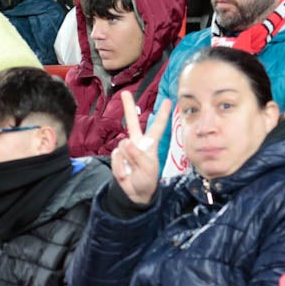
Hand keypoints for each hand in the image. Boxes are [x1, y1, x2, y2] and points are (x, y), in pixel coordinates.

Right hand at [111, 91, 167, 205]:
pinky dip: (120, 168)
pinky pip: (116, 158)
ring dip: (127, 161)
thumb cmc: (146, 179)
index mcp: (150, 143)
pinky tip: (125, 173)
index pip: (157, 126)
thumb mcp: (148, 169)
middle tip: (124, 93)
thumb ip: (137, 156)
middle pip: (131, 122)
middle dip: (128, 107)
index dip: (162, 114)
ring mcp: (126, 149)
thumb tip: (126, 142)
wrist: (136, 193)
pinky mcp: (116, 157)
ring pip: (123, 147)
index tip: (168, 100)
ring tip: (133, 170)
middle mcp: (137, 143)